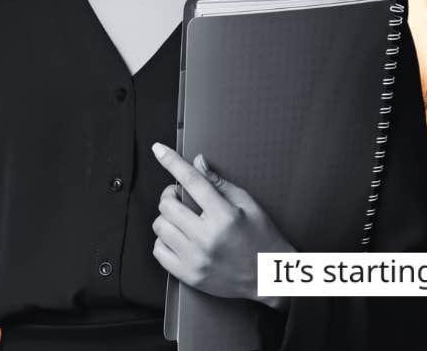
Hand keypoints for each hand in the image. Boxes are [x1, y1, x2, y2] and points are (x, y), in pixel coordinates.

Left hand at [151, 142, 294, 310]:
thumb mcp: (249, 205)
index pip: (192, 181)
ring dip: (167, 217)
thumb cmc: (263, 238)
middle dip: (170, 194)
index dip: (172, 162)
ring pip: (160, 227)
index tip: (159, 150)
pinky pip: (159, 251)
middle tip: (179, 195)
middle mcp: (207, 238)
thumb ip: (220, 184)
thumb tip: (198, 164)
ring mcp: (196, 258)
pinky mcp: (188, 275)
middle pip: (168, 205)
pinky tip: (178, 237)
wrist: (268, 277)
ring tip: (181, 218)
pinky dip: (163, 240)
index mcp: (225, 216)